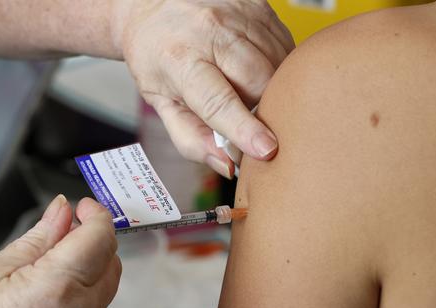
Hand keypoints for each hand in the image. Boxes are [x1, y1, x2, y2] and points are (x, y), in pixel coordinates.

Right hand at [0, 196, 120, 307]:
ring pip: (105, 290)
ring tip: (49, 275)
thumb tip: (61, 211)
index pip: (100, 236)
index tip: (84, 208)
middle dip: (94, 241)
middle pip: (110, 262)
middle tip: (66, 234)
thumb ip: (38, 237)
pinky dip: (83, 302)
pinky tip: (52, 304)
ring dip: (89, 273)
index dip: (95, 214)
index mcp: (57, 287)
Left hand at [114, 0, 293, 177]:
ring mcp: (237, 15)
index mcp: (179, 60)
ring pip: (277, 64)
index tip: (266, 149)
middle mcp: (210, 31)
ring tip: (246, 89)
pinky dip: (277, 66)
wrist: (151, 9)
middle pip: (258, 81)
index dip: (243, 128)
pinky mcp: (258, 5)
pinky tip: (256, 69)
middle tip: (247, 116)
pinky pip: (284, 46)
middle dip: (261, 108)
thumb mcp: (160, 103)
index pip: (217, 100)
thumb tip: (227, 164)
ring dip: (271, 88)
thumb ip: (191, 138)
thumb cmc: (156, 58)